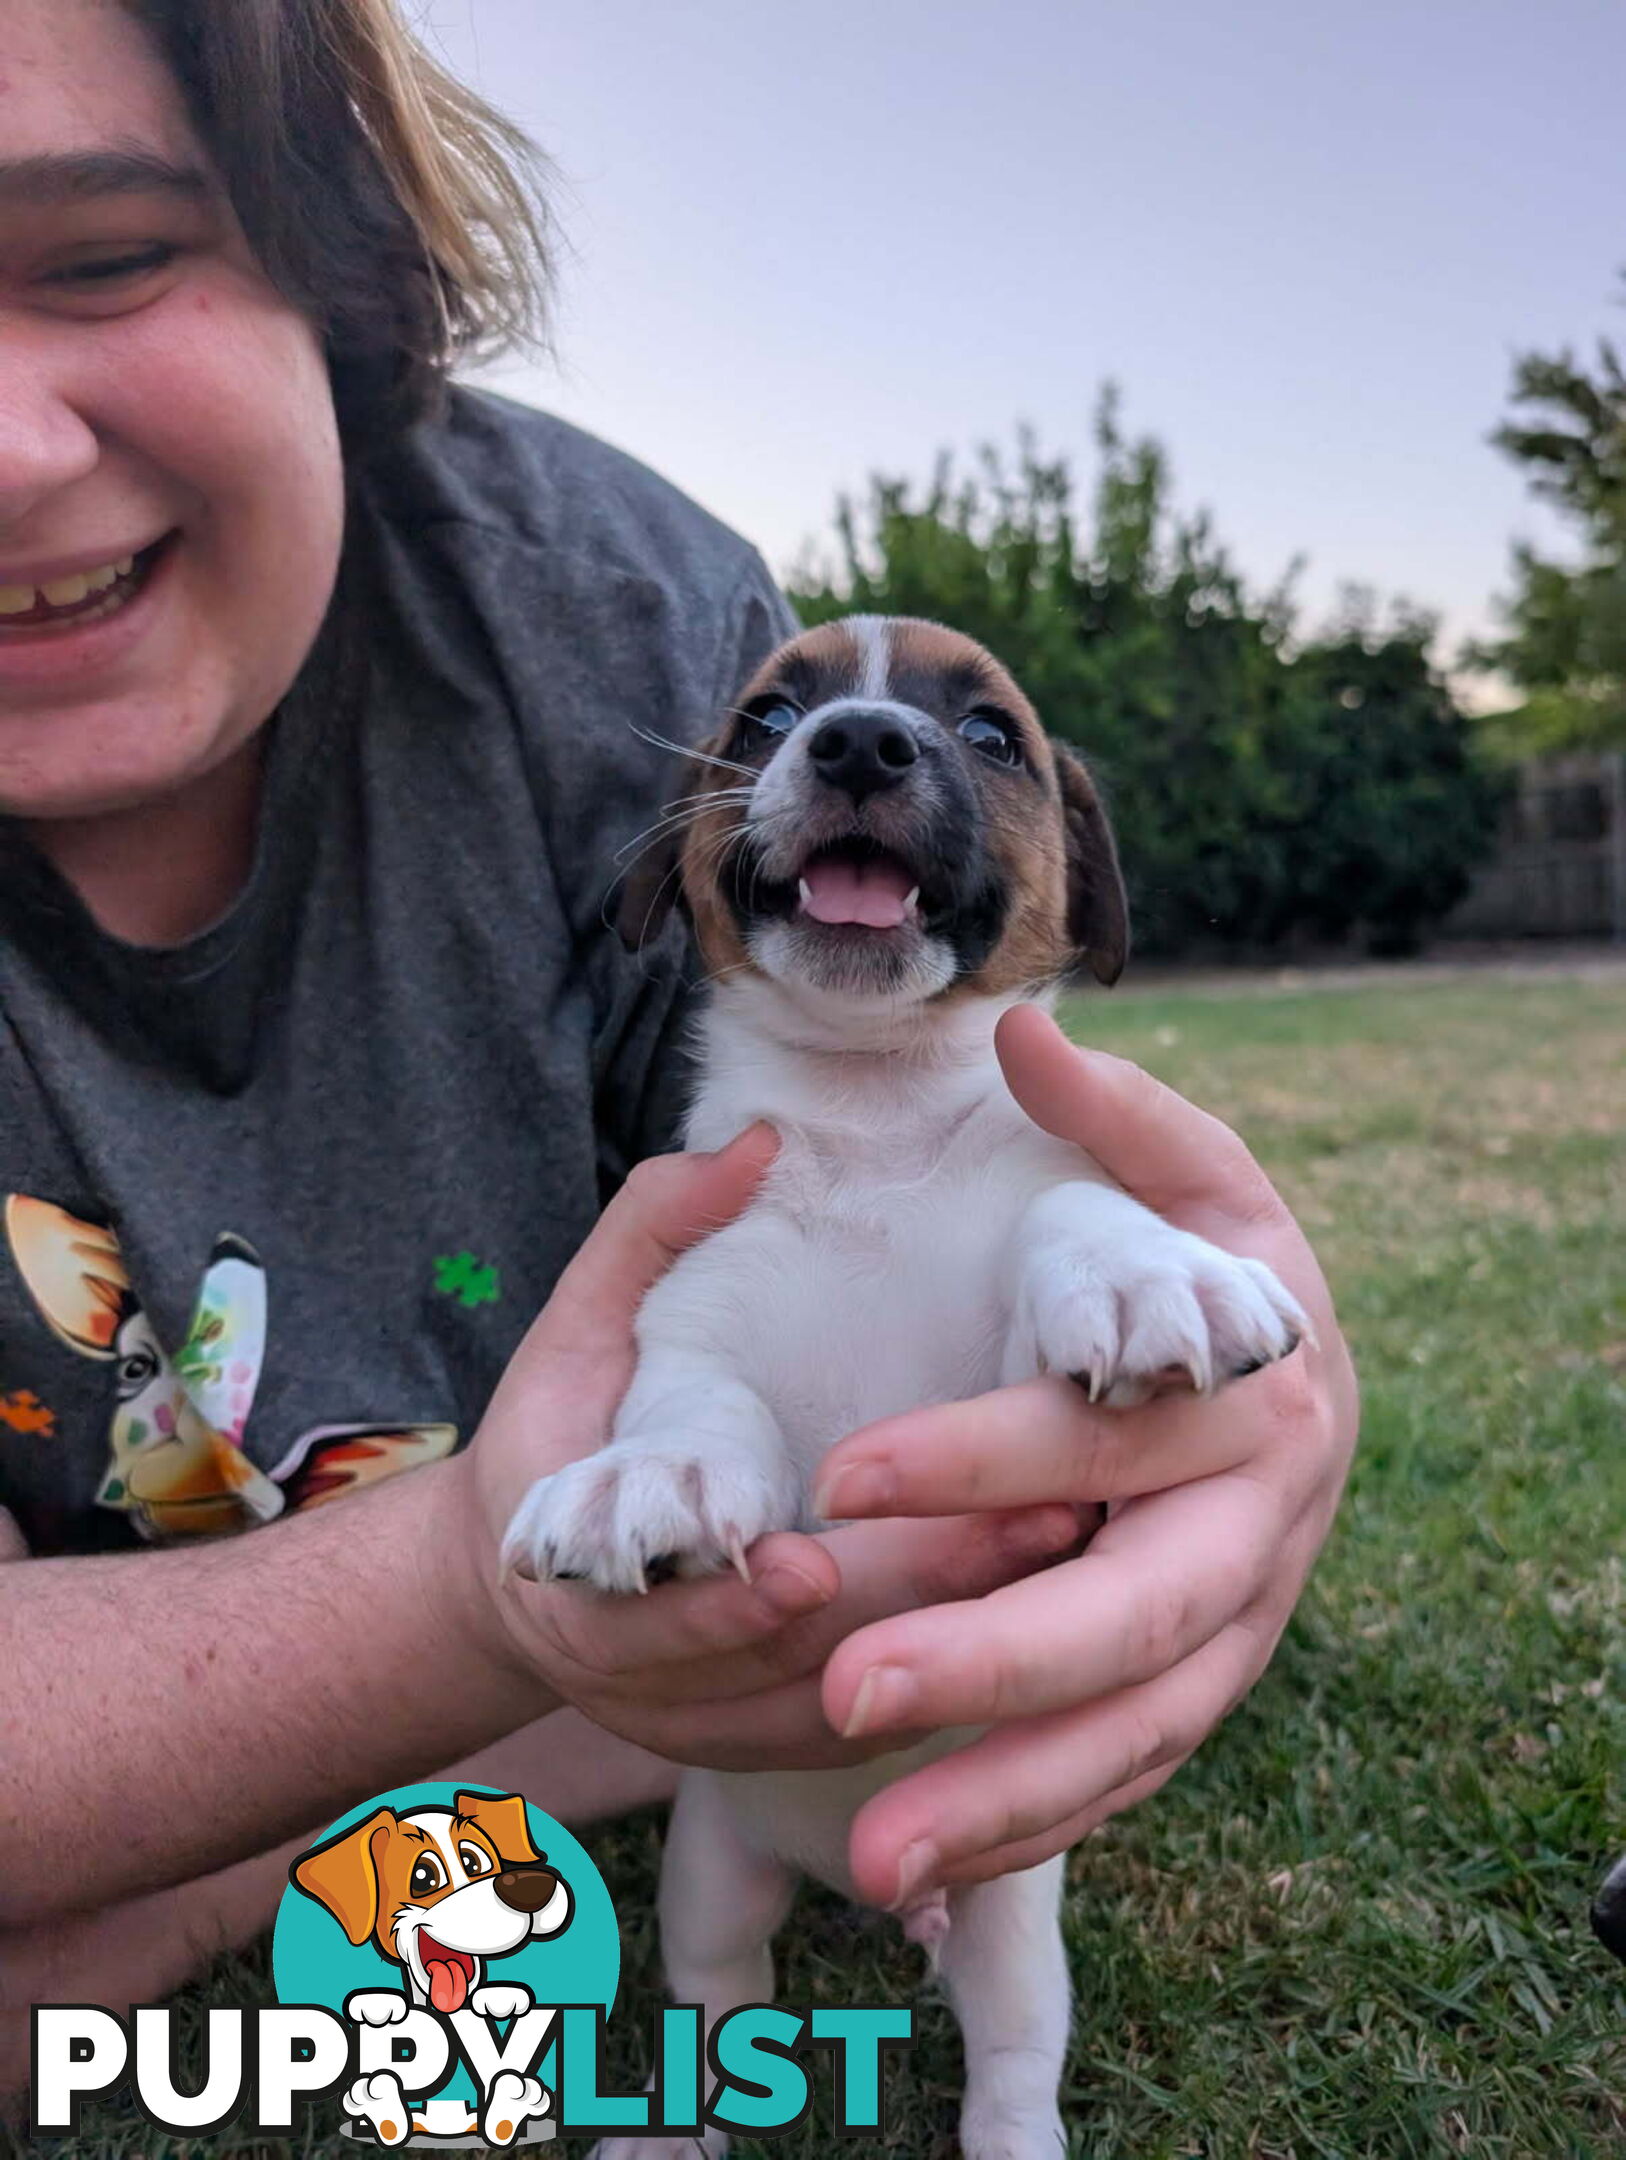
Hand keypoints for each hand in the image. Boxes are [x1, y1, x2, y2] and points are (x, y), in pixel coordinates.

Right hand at [453, 1128, 1084, 1771]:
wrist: (528, 1586)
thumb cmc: (560, 1429)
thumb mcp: (581, 1322)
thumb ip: (654, 1229)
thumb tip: (754, 1143)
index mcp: (575, 1581)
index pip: (652, 1618)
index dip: (726, 1602)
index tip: (809, 1560)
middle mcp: (639, 1680)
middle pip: (780, 1669)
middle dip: (903, 1604)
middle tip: (1024, 1527)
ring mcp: (710, 1731)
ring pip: (838, 1717)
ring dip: (951, 1647)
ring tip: (1061, 1551)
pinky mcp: (771, 1748)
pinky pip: (865, 1737)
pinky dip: (946, 1685)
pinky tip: (1041, 1607)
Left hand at [814, 1003, 1358, 1904]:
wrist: (1316, 1390)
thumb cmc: (1227, 1275)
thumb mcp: (1198, 1175)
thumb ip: (1118, 1117)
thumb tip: (1023, 1029)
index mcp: (1251, 1394)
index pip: (1103, 1435)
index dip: (979, 1458)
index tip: (841, 1475)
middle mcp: (1258, 1529)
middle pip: (1128, 1615)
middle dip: (990, 1662)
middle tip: (845, 1693)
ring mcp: (1240, 1630)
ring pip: (1130, 1734)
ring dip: (1006, 1797)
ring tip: (874, 1861)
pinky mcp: (1208, 1690)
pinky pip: (1131, 1777)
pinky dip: (1039, 1826)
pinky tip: (930, 1870)